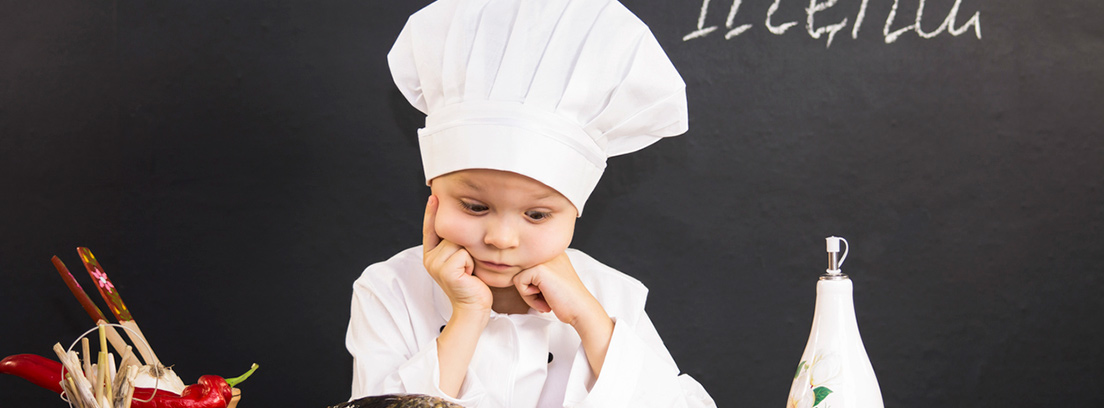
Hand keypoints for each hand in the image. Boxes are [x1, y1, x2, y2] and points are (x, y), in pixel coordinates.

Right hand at [423, 195, 492, 312]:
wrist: (473, 307)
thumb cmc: (473, 284)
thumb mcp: (463, 260)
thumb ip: (456, 245)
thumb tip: (462, 225)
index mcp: (432, 255)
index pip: (430, 229)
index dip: (432, 212)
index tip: (434, 196)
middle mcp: (430, 259)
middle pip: (451, 233)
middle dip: (465, 245)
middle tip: (468, 266)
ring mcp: (435, 265)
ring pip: (458, 243)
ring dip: (470, 255)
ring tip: (469, 271)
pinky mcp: (445, 271)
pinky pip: (463, 254)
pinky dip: (471, 263)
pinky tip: (469, 275)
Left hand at [512, 252, 605, 326]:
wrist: (582, 309)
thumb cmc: (567, 300)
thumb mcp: (550, 280)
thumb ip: (536, 273)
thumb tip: (511, 274)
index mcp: (552, 252)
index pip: (527, 266)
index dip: (532, 284)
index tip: (547, 293)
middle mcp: (548, 251)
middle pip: (521, 270)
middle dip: (529, 288)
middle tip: (545, 299)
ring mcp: (544, 258)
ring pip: (518, 276)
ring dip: (528, 294)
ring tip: (545, 300)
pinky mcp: (539, 269)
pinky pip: (519, 283)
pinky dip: (528, 297)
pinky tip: (545, 300)